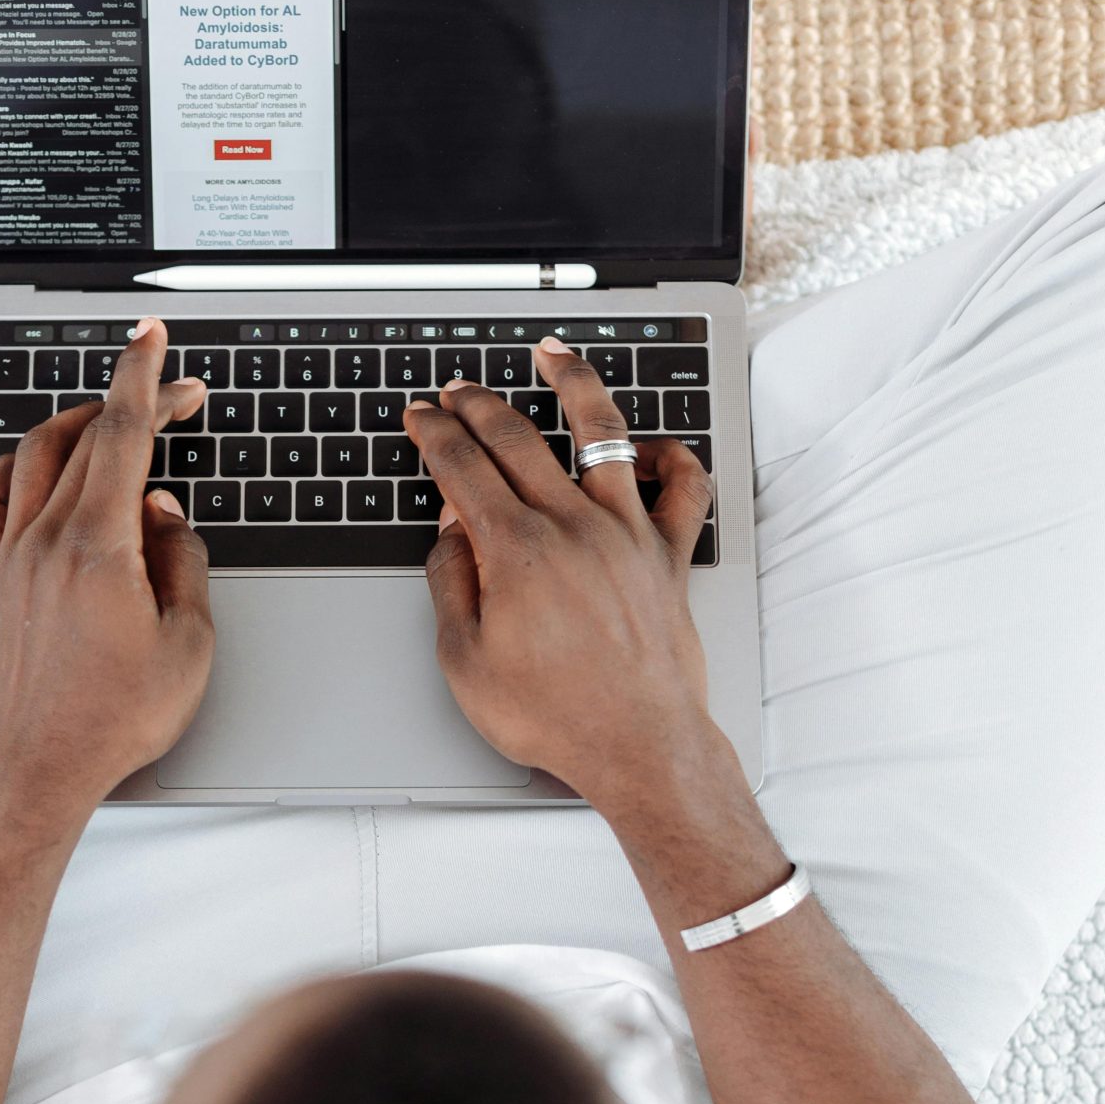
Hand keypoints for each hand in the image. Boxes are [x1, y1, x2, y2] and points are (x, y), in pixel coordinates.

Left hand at [0, 320, 212, 830]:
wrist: (40, 767)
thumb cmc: (115, 718)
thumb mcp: (189, 643)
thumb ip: (183, 560)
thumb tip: (166, 512)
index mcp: (100, 545)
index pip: (123, 432)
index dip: (144, 376)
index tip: (153, 338)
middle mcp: (46, 538)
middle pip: (87, 437)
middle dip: (133, 402)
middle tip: (174, 396)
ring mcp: (11, 557)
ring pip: (35, 457)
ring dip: (75, 424)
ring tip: (109, 420)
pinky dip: (8, 472)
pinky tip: (27, 472)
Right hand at [410, 339, 717, 807]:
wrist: (638, 747)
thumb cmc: (553, 715)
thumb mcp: (464, 660)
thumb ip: (450, 584)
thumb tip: (450, 533)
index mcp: (515, 549)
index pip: (461, 465)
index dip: (433, 432)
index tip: (420, 415)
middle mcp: (573, 525)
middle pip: (517, 437)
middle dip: (478, 403)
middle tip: (458, 389)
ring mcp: (628, 532)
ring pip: (603, 432)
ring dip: (574, 384)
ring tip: (555, 356)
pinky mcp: (669, 554)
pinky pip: (684, 486)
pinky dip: (671, 457)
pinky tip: (650, 445)